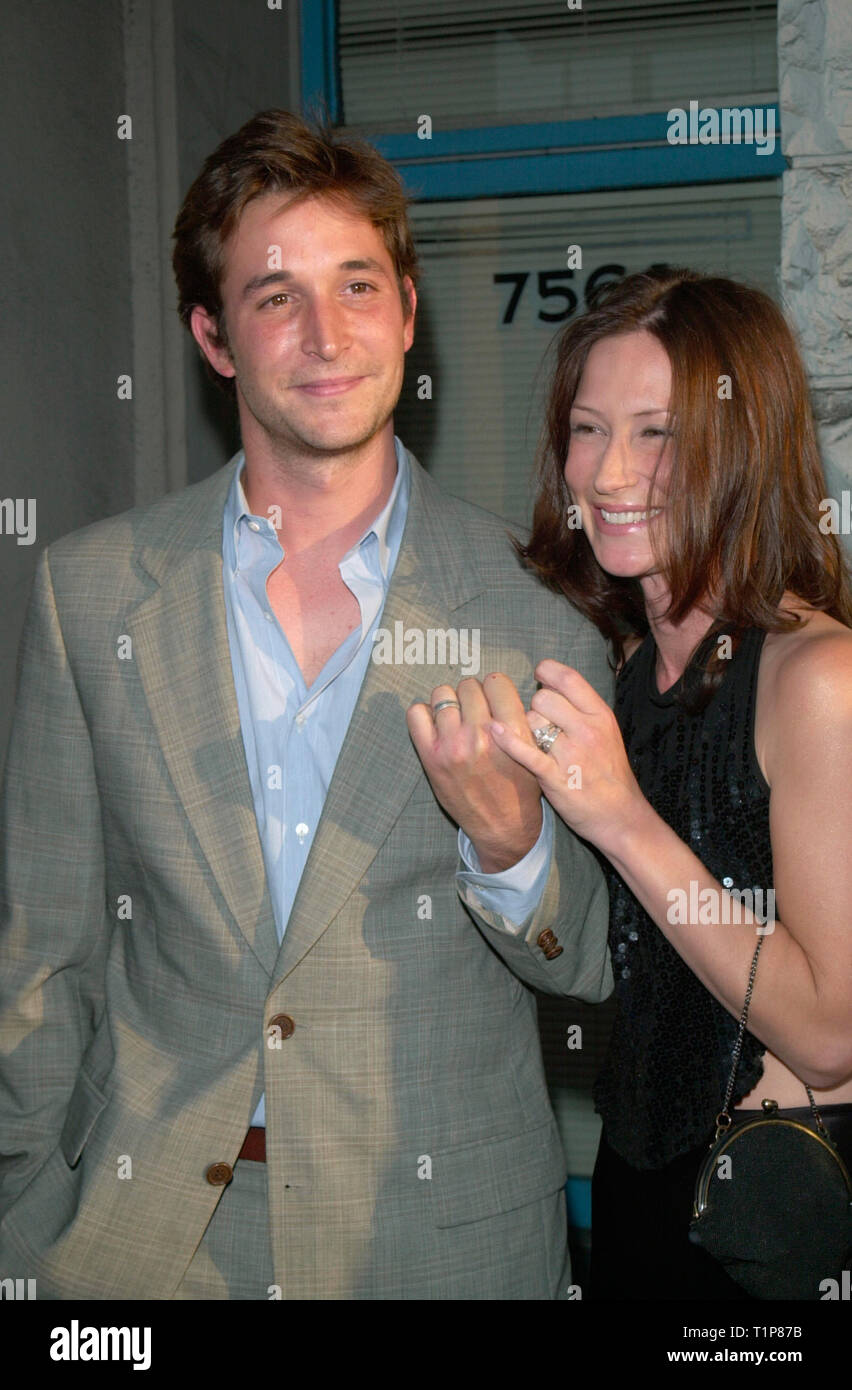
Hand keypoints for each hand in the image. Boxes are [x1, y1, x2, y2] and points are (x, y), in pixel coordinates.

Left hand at [406, 674, 543, 871]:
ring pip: (442, 695)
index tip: (494, 701)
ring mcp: (452, 745)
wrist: (503, 828)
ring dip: (450, 704)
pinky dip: (424, 715)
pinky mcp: (431, 757)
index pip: (496, 681)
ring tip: (457, 721)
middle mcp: (481, 735)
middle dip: (473, 697)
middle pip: (469, 686)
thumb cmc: (520, 789)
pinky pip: (416, 713)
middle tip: (476, 715)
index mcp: (512, 730)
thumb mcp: (532, 750)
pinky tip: (438, 727)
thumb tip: (494, 689)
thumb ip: (516, 717)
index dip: (495, 689)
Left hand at [488, 659, 645, 854]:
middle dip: (535, 707)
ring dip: (526, 729)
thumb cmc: (609, 773)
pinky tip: (495, 731)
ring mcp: (570, 754)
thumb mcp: (606, 732)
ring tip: (537, 744)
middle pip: (543, 698)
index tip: (540, 676)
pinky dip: (507, 740)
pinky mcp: (554, 777)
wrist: (620, 816)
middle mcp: (587, 730)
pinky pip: (525, 751)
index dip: (548, 672)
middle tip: (540, 724)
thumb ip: (581, 708)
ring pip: (531, 722)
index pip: (568, 679)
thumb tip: (548, 680)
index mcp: (600, 716)